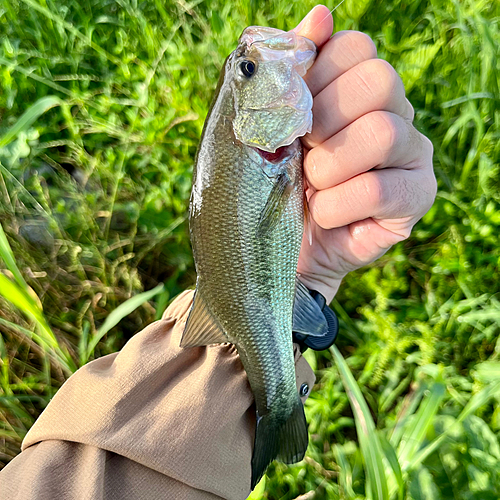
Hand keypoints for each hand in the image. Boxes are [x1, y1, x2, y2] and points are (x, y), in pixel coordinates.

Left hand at [292, 5, 435, 302]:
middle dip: (324, 120)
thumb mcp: (267, 125)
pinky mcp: (416, 197)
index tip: (291, 116)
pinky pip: (380, 189)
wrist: (282, 246)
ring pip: (384, 133)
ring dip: (328, 166)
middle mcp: (394, 112)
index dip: (314, 78)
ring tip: (310, 186)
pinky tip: (323, 214)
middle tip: (303, 151)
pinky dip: (336, 205)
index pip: (355, 47)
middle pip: (379, 80)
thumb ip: (289, 71)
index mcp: (358, 88)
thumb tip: (320, 15)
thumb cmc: (272, 182)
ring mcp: (412, 154)